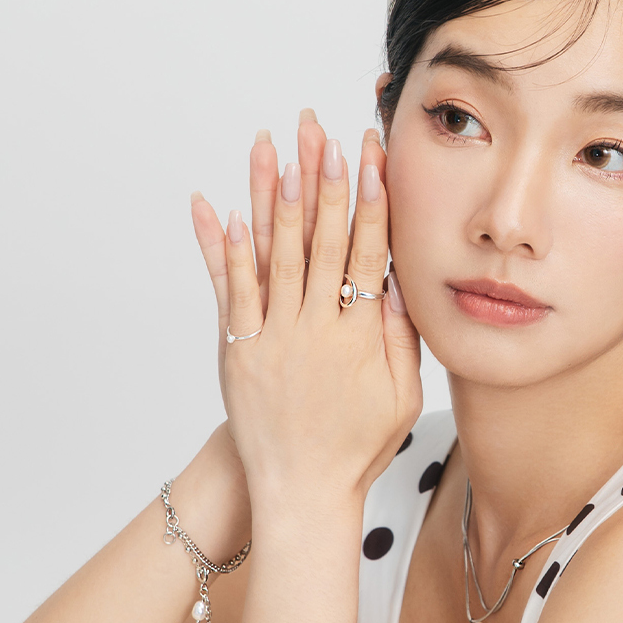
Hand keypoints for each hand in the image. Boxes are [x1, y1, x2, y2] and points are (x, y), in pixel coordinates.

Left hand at [190, 117, 422, 511]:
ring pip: (275, 254)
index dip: (370, 199)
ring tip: (274, 150)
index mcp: (363, 336)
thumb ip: (402, 339)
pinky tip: (219, 209)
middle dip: (322, 179)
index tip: (368, 155)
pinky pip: (231, 291)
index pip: (370, 251)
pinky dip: (224, 249)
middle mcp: (317, 329)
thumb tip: (399, 281)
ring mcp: (275, 337)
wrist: (303, 491)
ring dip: (274, 198)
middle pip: (322, 240)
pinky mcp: (240, 349)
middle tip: (319, 130)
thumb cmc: (358, 447)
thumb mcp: (403, 397)